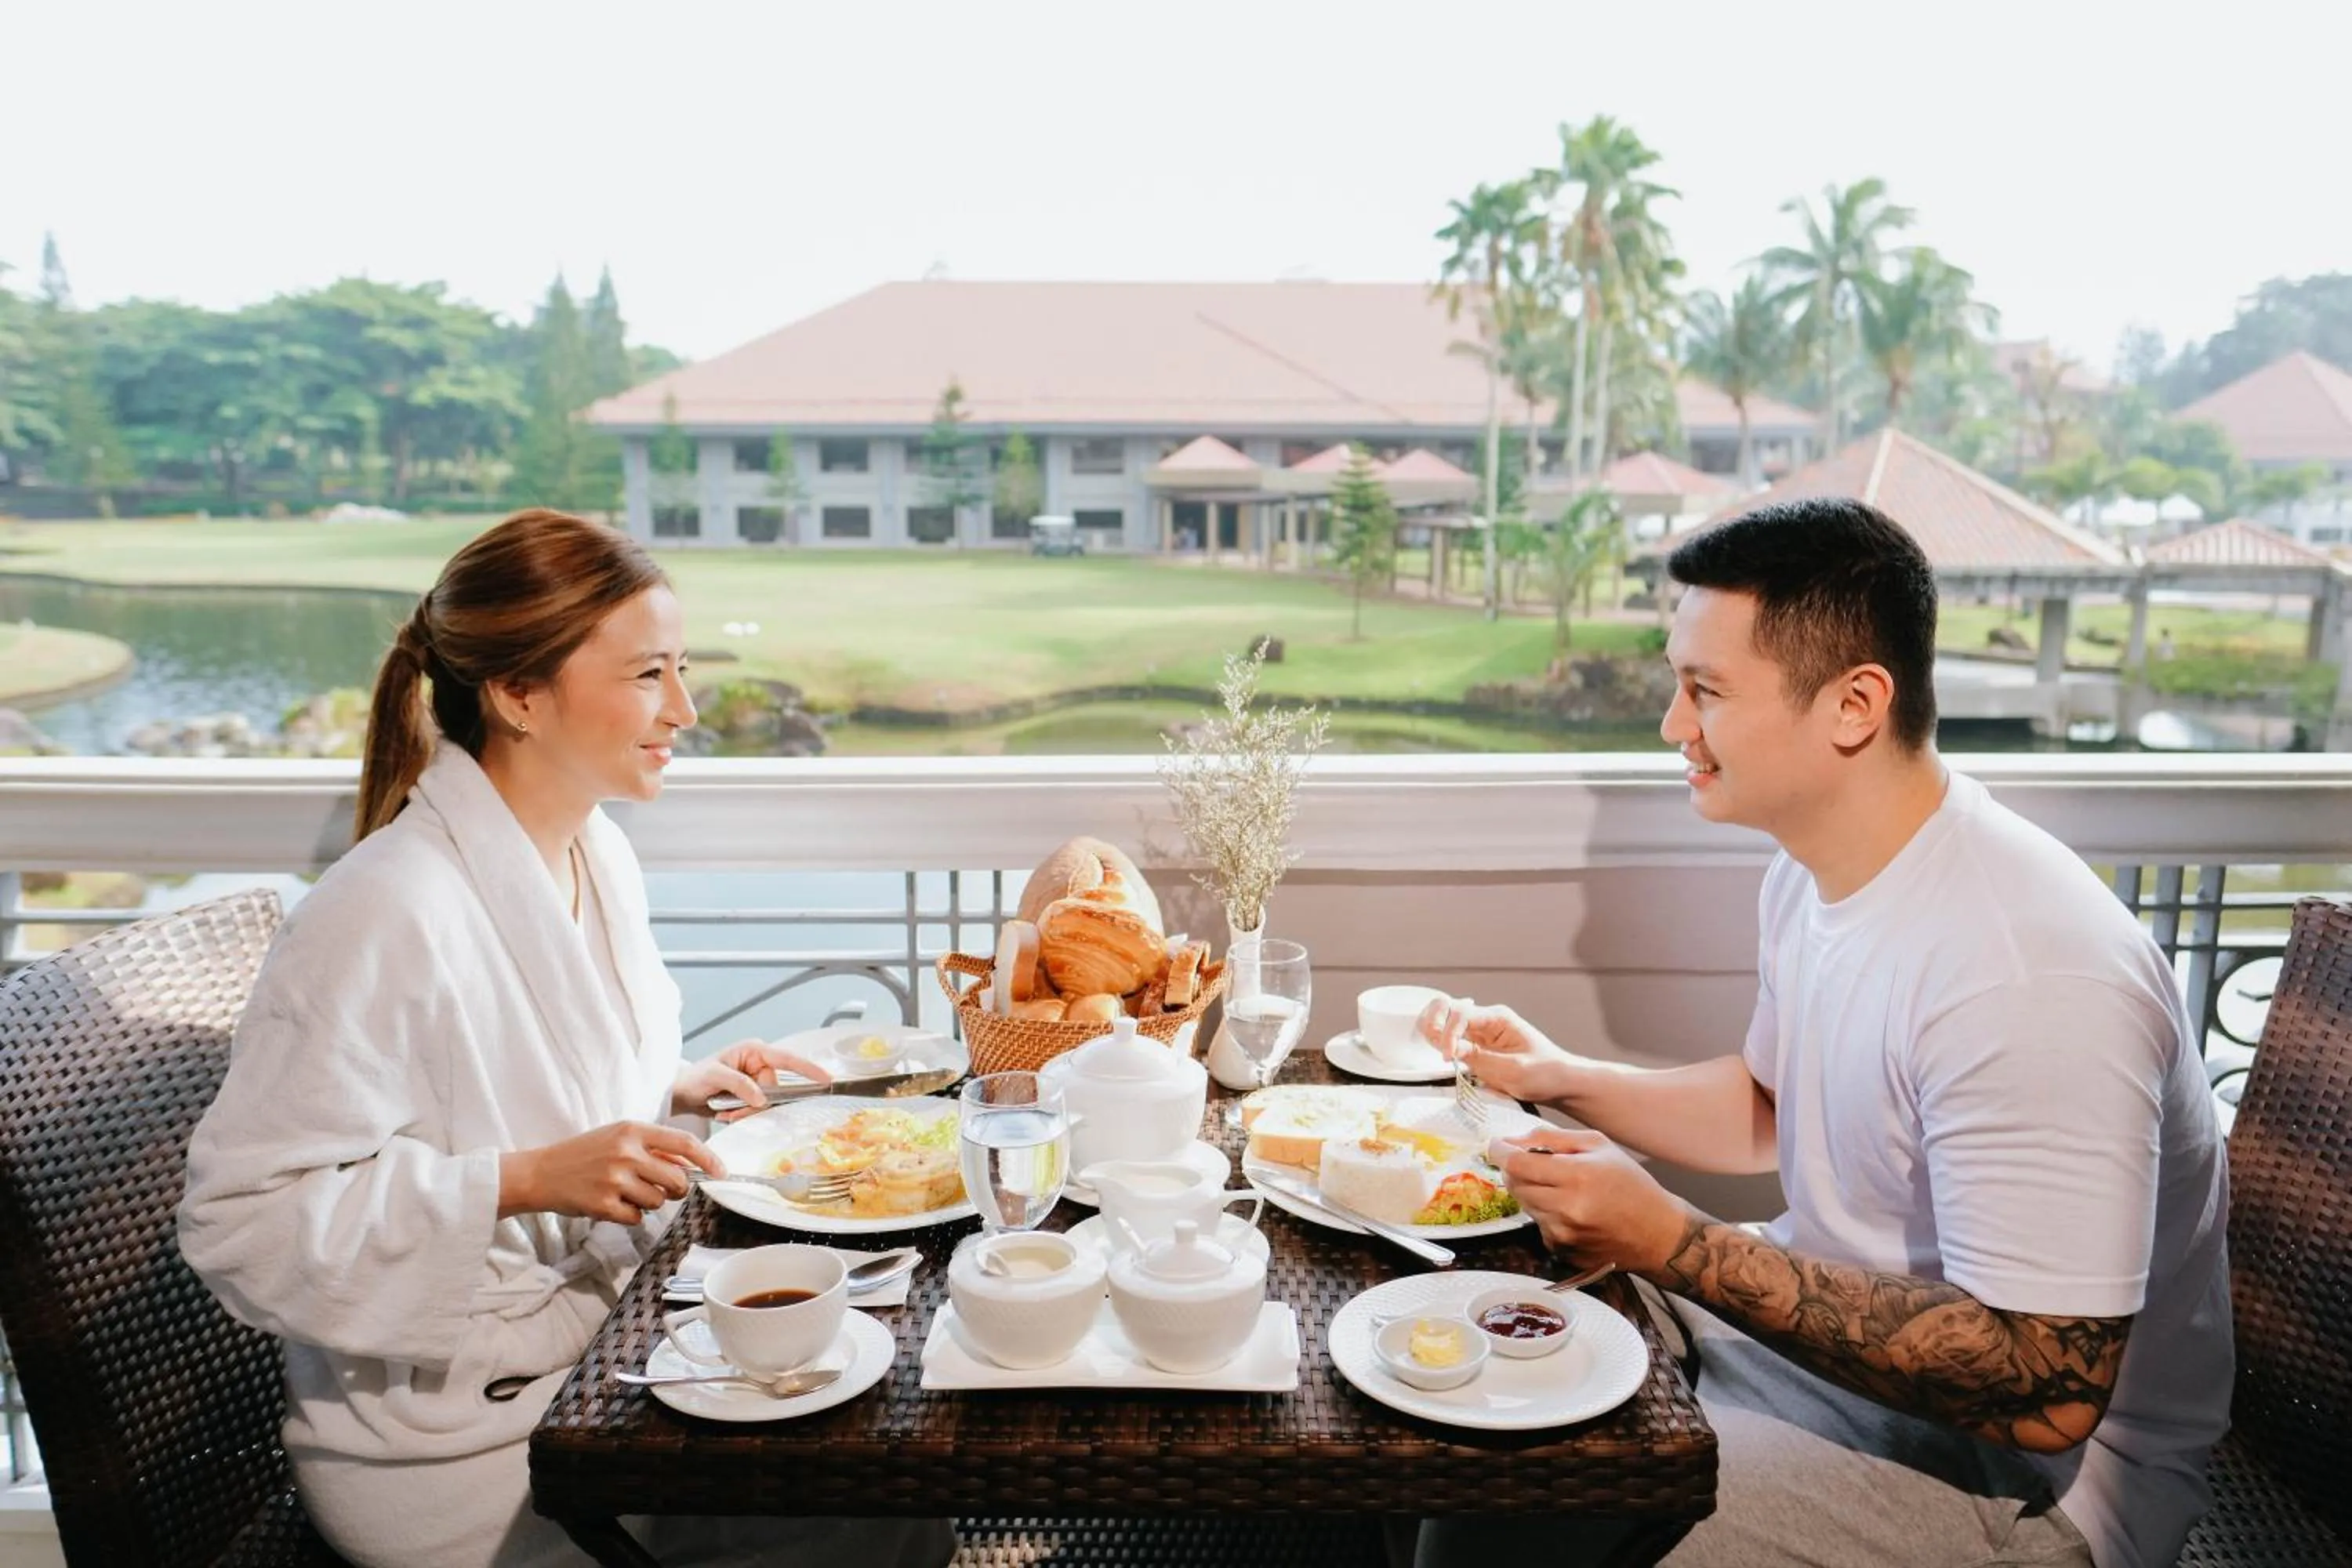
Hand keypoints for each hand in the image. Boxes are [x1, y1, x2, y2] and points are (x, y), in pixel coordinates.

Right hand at [499, 1121, 719, 1224]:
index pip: (684, 1144)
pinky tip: (612, 1203)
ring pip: (658, 1201)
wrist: (540, 1172)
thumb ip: (653, 1147)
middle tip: (658, 1187)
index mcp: (633, 1130)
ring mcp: (615, 1179)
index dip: (709, 1159)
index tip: (722, 1172)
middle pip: (677, 1180)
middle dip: (674, 1189)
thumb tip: (689, 1166)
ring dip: (648, 1202)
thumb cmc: (583, 1154)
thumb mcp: (618, 1137)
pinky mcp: (604, 1204)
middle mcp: (627, 1152)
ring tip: (625, 1192)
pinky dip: (629, 1215)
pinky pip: (637, 1217)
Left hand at [671, 1039, 831, 1120]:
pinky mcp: (751, 1095)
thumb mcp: (714, 1076)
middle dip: (757, 1103)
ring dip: (747, 1112)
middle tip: (733, 1109)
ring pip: (768, 1103)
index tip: (826, 1079)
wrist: (679, 1093)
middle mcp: (758, 1064)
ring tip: (726, 1110)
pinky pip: (759, 1110)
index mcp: (754, 1051)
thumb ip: (739, 1084)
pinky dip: (743, 1115)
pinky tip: (727, 1113)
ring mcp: (756, 1081)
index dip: (808, 1069)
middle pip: (776, 1088)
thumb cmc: (693, 1078)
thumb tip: (762, 1097)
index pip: (787, 1059)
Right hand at [1416, 996, 1579, 1104]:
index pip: (1461, 1014)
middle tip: (1437, 1048)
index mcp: (1498, 1018)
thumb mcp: (1514, 1070)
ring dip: (1435, 1033)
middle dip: (1434, 1024)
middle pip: (1446, 1007)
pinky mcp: (1477, 1048)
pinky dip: (1441, 1045)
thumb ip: (1481, 1059)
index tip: (1449, 1057)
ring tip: (1440, 1053)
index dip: (1449, 1034)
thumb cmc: (1546, 1074)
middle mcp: (1486, 1021)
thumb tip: (1452, 1050)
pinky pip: (1451, 1039)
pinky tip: (1446, 1057)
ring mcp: (1480, 1034)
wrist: (1561, 1084)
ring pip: (1444, 1020)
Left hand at [1488, 1127, 1693, 1277]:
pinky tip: (1571, 1212)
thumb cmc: (1631, 1184)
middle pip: (1515, 1186)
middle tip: (1531, 1164)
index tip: (1497, 1146)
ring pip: (1525, 1206)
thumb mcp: (1598, 1146)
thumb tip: (1512, 1141)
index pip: (1517, 1164)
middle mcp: (1567, 1209)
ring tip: (1561, 1189)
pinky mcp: (1564, 1253)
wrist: (1658, 1234)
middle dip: (1516, 1171)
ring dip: (1533, 1193)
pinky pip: (1539, 1227)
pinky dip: (1546, 1216)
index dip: (1501, 1152)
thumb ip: (1552, 1138)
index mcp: (1578, 1176)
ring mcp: (1564, 1235)